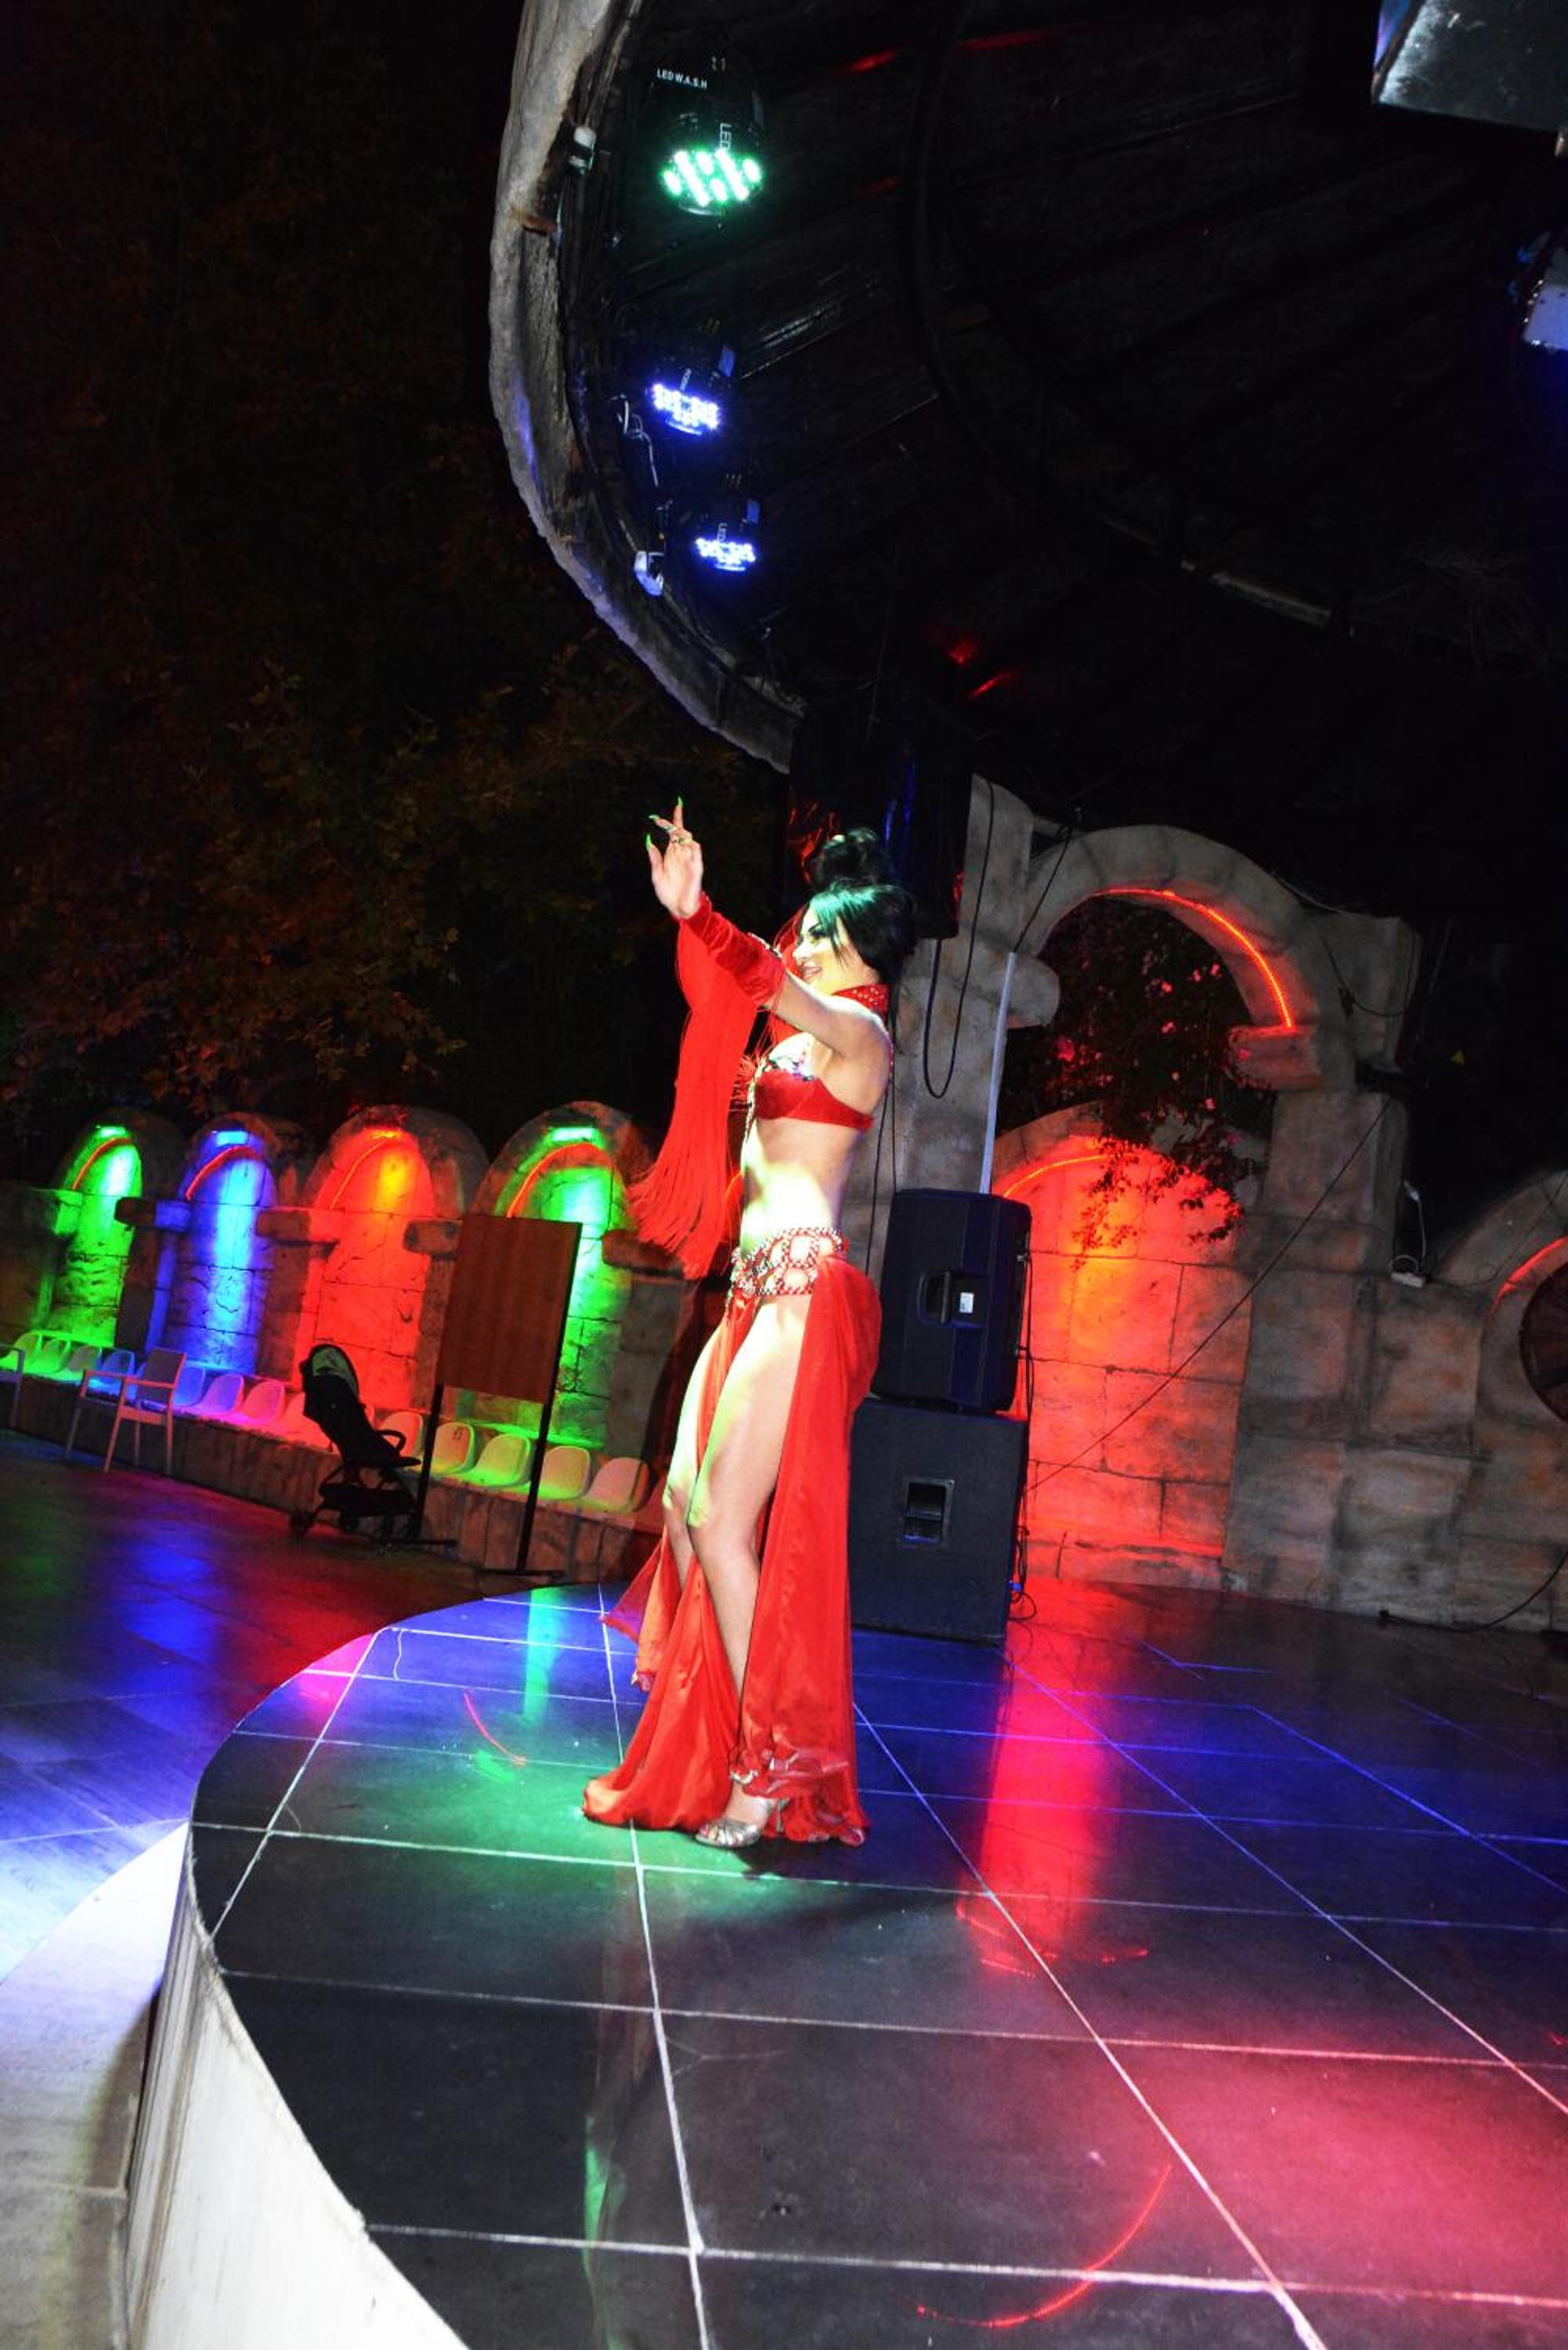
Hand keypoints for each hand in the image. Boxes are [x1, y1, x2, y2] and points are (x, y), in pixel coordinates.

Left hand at [647, 798, 702, 919]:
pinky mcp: (696, 866)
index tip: (656, 817)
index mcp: (671, 854)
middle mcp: (681, 854)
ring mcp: (689, 859)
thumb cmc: (668, 893)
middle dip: (672, 824)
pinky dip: (691, 844)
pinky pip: (696, 851)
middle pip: (679, 833)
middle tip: (660, 821)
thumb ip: (655, 859)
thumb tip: (649, 842)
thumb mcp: (657, 875)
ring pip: (688, 839)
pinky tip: (684, 841)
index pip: (672, 834)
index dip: (668, 823)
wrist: (678, 907)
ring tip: (672, 830)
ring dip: (680, 832)